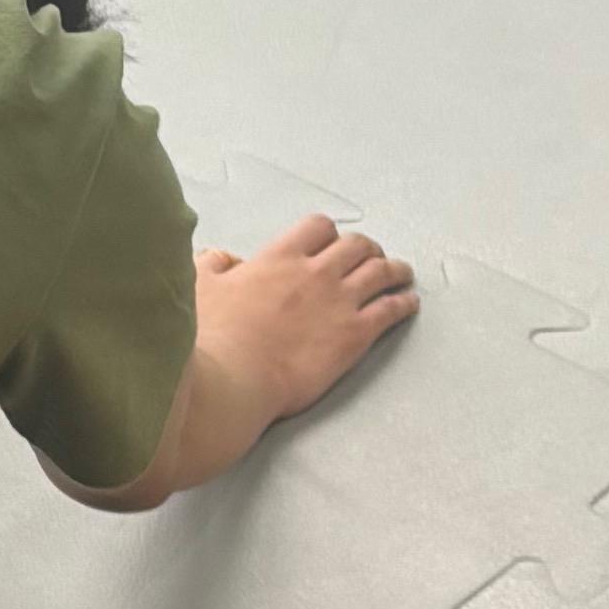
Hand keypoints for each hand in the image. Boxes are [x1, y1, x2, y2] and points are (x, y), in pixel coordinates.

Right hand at [192, 213, 414, 436]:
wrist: (232, 379)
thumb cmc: (210, 337)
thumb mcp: (199, 287)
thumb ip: (213, 266)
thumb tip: (223, 258)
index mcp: (279, 258)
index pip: (317, 228)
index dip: (328, 233)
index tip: (330, 241)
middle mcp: (315, 273)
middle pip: (356, 246)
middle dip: (367, 248)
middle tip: (371, 256)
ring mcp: (339, 302)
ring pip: (381, 272)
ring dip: (394, 269)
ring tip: (402, 273)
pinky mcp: (355, 335)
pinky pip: (390, 310)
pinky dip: (403, 303)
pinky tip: (409, 303)